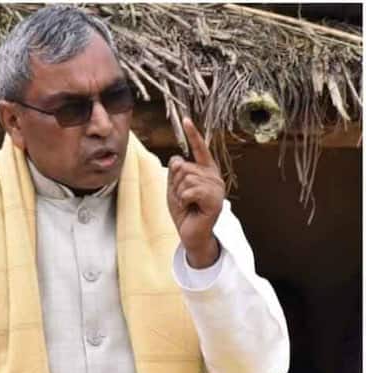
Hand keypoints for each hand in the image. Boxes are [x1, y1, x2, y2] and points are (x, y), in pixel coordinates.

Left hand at [167, 117, 224, 267]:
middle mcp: (214, 176)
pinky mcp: (215, 200)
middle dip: (175, 184)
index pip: (199, 149)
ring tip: (187, 204)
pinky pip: (190, 190)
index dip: (193, 134)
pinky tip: (191, 208)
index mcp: (205, 171)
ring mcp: (216, 188)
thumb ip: (175, 172)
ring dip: (179, 193)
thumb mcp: (174, 188)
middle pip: (184, 166)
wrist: (191, 234)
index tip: (186, 120)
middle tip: (183, 198)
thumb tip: (178, 159)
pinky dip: (184, 200)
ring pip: (186, 178)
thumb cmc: (183, 211)